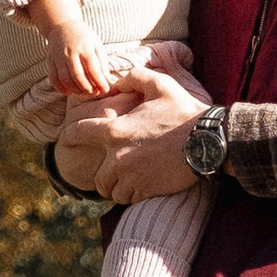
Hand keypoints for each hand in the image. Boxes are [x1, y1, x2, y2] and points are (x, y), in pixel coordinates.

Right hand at [22, 0, 113, 98]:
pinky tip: (68, 92)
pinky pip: (53, 78)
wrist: (62, 25)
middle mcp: (70, 52)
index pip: (93, 69)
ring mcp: (58, 56)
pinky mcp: (50, 60)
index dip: (100, 82)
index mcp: (85, 48)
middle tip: (94, 93)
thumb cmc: (84, 37)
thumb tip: (107, 81)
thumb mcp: (96, 45)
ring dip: (75, 89)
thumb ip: (102, 63)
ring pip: (65, 79)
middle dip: (87, 88)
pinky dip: (60, 88)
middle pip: (78, 76)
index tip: (105, 90)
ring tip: (83, 92)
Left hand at [53, 65, 205, 205]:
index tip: (67, 139)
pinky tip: (143, 186)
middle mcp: (117, 158)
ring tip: (130, 180)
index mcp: (115, 131)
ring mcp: (131, 177)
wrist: (209, 141)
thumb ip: (135, 77)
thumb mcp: (160, 85)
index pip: (78, 134)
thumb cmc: (184, 112)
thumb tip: (118, 80)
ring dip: (119, 187)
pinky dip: (133, 195)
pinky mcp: (146, 190)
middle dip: (105, 175)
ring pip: (112, 191)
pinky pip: (130, 199)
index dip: (70, 136)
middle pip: (97, 177)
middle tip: (115, 171)